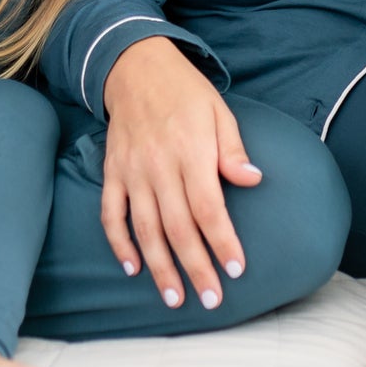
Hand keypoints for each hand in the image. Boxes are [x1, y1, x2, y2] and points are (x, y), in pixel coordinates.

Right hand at [99, 36, 261, 310]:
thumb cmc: (186, 93)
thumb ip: (233, 150)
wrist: (135, 67)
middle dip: (196, 267)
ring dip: (160, 267)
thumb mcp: (219, 112)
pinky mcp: (112, 172)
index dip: (222, 242)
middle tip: (211, 299)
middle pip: (178, 228)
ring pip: (145, 229)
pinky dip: (119, 243)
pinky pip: (112, 214)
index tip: (237, 270)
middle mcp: (159, 165)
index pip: (209, 208)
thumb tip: (254, 180)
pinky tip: (133, 268)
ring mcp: (132, 171)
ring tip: (174, 299)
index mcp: (191, 152)